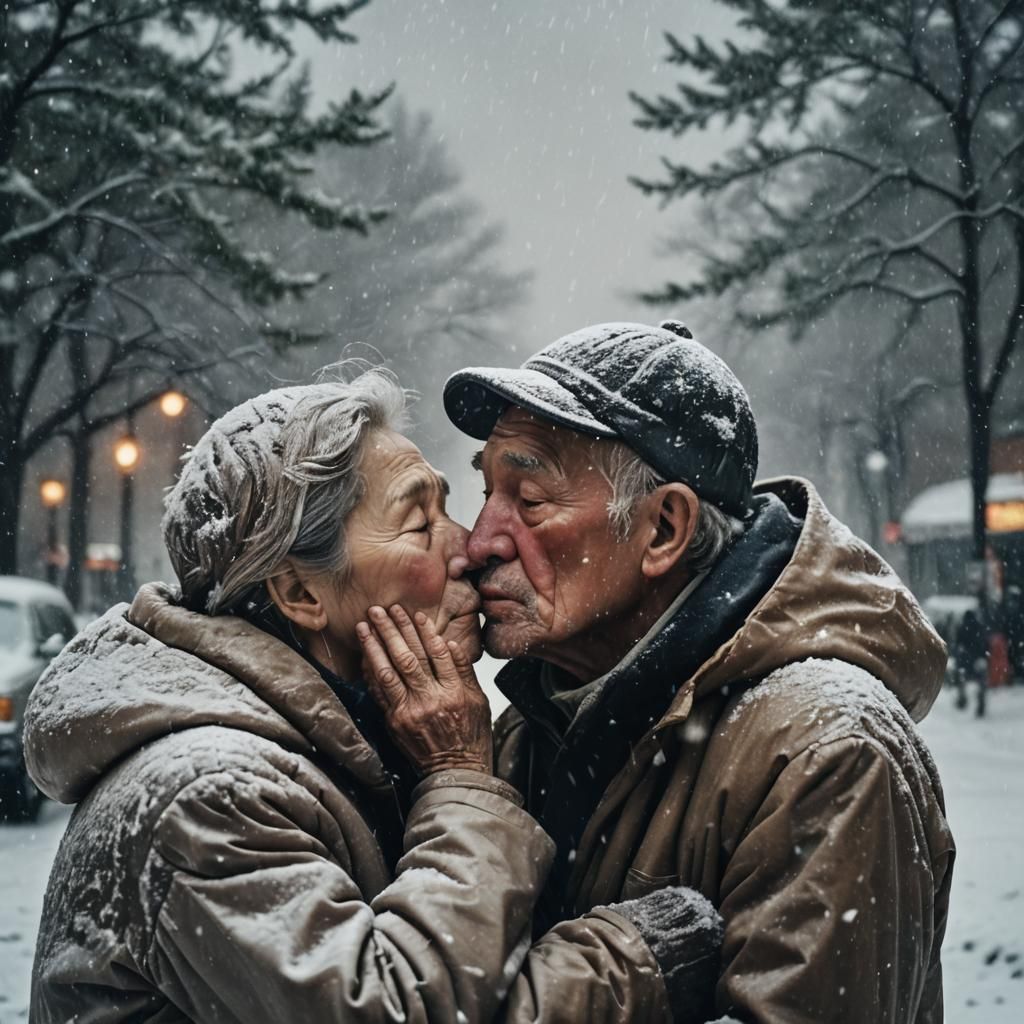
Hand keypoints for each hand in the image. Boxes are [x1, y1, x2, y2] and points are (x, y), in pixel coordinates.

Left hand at [357, 604, 492, 775]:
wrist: (456, 772)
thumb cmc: (470, 736)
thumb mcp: (478, 701)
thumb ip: (463, 671)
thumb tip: (449, 644)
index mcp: (455, 692)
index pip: (437, 653)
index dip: (425, 632)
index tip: (415, 614)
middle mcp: (431, 700)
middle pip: (409, 658)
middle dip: (393, 630)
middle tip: (381, 610)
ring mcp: (409, 712)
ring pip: (388, 672)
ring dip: (374, 646)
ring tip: (365, 625)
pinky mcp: (395, 722)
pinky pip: (380, 693)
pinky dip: (371, 672)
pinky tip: (365, 655)